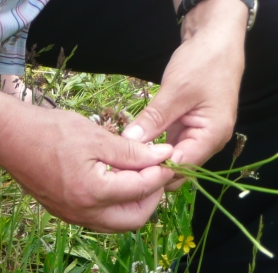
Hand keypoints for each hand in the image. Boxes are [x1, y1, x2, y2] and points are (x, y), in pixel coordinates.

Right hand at [0, 107, 174, 231]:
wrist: (10, 140)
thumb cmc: (52, 132)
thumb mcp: (97, 137)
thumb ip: (133, 152)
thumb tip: (163, 157)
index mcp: (94, 193)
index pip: (142, 190)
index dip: (161, 173)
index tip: (170, 157)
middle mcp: (83, 212)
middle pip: (133, 220)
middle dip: (151, 198)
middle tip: (156, 173)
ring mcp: (72, 215)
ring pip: (115, 223)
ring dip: (133, 205)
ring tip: (137, 176)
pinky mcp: (63, 212)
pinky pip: (98, 218)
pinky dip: (113, 205)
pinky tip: (114, 181)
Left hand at [121, 0, 246, 188]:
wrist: (215, 40)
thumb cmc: (203, 62)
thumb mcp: (175, 91)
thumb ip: (153, 119)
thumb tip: (128, 142)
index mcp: (212, 136)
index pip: (181, 167)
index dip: (153, 171)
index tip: (123, 169)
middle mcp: (208, 142)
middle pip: (176, 170)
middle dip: (149, 170)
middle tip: (117, 167)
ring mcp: (197, 137)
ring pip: (169, 161)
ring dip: (148, 161)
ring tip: (120, 162)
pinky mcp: (186, 130)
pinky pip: (167, 147)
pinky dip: (151, 149)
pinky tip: (130, 150)